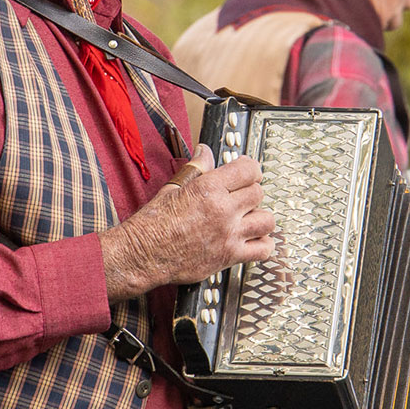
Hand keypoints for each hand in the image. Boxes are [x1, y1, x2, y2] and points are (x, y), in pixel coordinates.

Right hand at [100, 144, 275, 302]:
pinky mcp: (229, 256)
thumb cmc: (152, 223)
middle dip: (251, 192)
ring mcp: (228, 234)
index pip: (249, 169)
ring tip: (249, 218)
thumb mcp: (172, 188)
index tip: (248, 173)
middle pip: (258, 193)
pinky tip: (253, 239)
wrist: (143, 254)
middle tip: (242, 197)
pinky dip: (263, 244)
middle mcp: (223, 210)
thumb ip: (196, 169)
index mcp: (209, 188)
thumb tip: (205, 152)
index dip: (250, 169)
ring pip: (266, 220)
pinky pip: (263, 250)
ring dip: (260, 217)